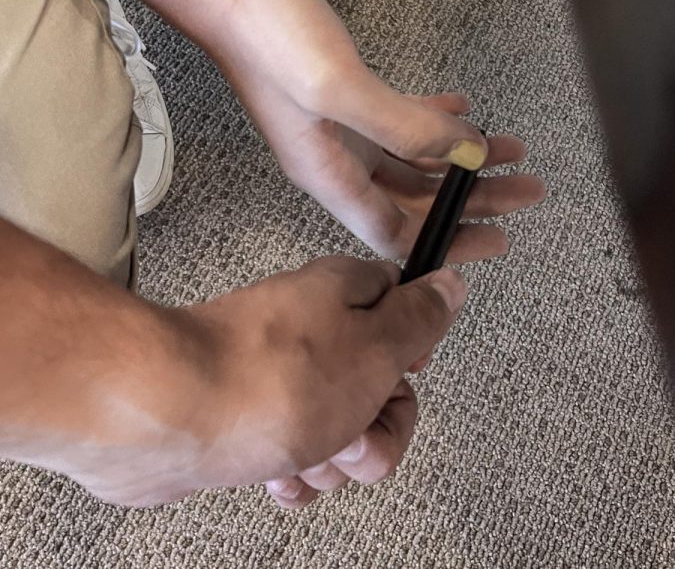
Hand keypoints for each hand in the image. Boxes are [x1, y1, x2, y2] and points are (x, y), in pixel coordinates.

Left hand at [50, 256, 465, 507]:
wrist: (166, 416)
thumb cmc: (267, 382)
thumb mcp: (373, 348)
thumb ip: (418, 319)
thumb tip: (449, 283)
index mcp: (344, 292)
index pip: (405, 311)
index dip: (412, 357)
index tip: (398, 379)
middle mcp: (310, 325)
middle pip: (378, 382)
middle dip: (376, 427)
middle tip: (350, 430)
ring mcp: (277, 371)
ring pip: (339, 425)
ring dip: (334, 458)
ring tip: (304, 455)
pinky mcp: (246, 410)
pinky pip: (293, 447)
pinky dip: (295, 471)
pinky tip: (279, 476)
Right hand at [209, 0, 544, 259]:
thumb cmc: (267, 36)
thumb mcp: (338, 86)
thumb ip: (403, 126)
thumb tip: (466, 155)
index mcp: (329, 173)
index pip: (396, 232)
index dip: (449, 241)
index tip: (499, 240)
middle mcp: (334, 159)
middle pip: (414, 196)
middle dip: (472, 195)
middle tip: (527, 186)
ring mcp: (337, 126)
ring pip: (411, 157)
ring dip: (460, 154)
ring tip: (511, 146)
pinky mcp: (340, 92)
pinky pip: (396, 119)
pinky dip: (432, 119)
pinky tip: (462, 110)